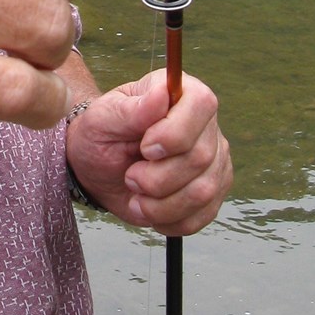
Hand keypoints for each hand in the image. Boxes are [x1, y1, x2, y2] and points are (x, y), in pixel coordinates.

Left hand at [65, 71, 230, 234]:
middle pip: (200, 156)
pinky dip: (170, 221)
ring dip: (161, 204)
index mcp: (182, 93)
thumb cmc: (101, 134)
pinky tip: (150, 209)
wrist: (99, 167)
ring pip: (203, 192)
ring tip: (137, 195)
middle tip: (130, 176)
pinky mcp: (213, 191)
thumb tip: (162, 94)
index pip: (202, 105)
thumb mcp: (103, 118)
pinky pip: (202, 216)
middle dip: (157, 177)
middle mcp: (206, 125)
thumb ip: (132, 110)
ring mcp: (215, 160)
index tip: (144, 148)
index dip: (175, 132)